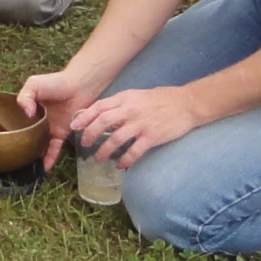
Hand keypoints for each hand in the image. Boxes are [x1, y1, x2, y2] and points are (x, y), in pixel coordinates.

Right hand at [17, 68, 95, 170]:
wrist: (78, 86)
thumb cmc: (55, 83)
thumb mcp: (34, 85)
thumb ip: (25, 97)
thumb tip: (27, 114)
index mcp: (29, 108)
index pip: (17, 122)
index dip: (11, 131)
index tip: (2, 141)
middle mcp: (38, 120)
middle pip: (28, 135)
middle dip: (21, 146)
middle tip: (12, 159)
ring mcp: (49, 128)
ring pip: (40, 144)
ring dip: (35, 155)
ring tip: (27, 168)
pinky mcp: (61, 133)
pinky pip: (55, 148)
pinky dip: (50, 158)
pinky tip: (45, 168)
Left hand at [71, 85, 206, 169]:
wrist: (186, 103)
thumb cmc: (160, 99)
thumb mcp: (136, 95)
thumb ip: (120, 104)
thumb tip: (102, 114)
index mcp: (125, 98)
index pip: (99, 107)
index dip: (84, 117)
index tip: (74, 126)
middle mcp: (130, 110)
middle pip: (103, 122)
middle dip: (90, 135)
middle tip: (84, 145)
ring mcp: (141, 124)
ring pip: (115, 139)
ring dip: (104, 151)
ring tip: (98, 159)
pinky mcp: (152, 137)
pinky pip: (134, 151)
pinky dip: (125, 160)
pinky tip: (120, 165)